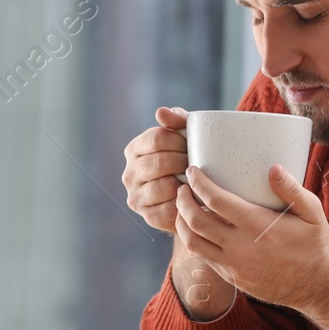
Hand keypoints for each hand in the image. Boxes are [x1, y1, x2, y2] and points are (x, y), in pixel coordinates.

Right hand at [121, 107, 190, 232]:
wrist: (195, 196)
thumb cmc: (188, 159)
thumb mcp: (184, 137)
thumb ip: (176, 121)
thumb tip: (160, 113)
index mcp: (134, 149)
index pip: (156, 139)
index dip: (179, 141)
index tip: (193, 146)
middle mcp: (129, 173)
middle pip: (159, 162)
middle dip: (184, 162)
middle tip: (199, 164)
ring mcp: (136, 196)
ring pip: (164, 186)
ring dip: (185, 183)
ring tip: (197, 180)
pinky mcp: (148, 216)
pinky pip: (169, 208)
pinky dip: (184, 203)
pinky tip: (193, 197)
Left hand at [175, 163, 328, 329]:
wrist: (317, 285)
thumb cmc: (314, 243)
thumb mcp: (311, 212)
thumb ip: (292, 189)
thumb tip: (273, 168)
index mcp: (257, 226)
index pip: (215, 200)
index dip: (198, 183)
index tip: (193, 171)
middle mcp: (240, 247)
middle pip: (195, 221)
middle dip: (182, 201)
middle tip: (182, 188)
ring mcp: (233, 265)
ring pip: (192, 242)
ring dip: (181, 222)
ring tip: (182, 208)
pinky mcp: (231, 278)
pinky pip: (204, 257)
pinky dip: (194, 240)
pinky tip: (197, 229)